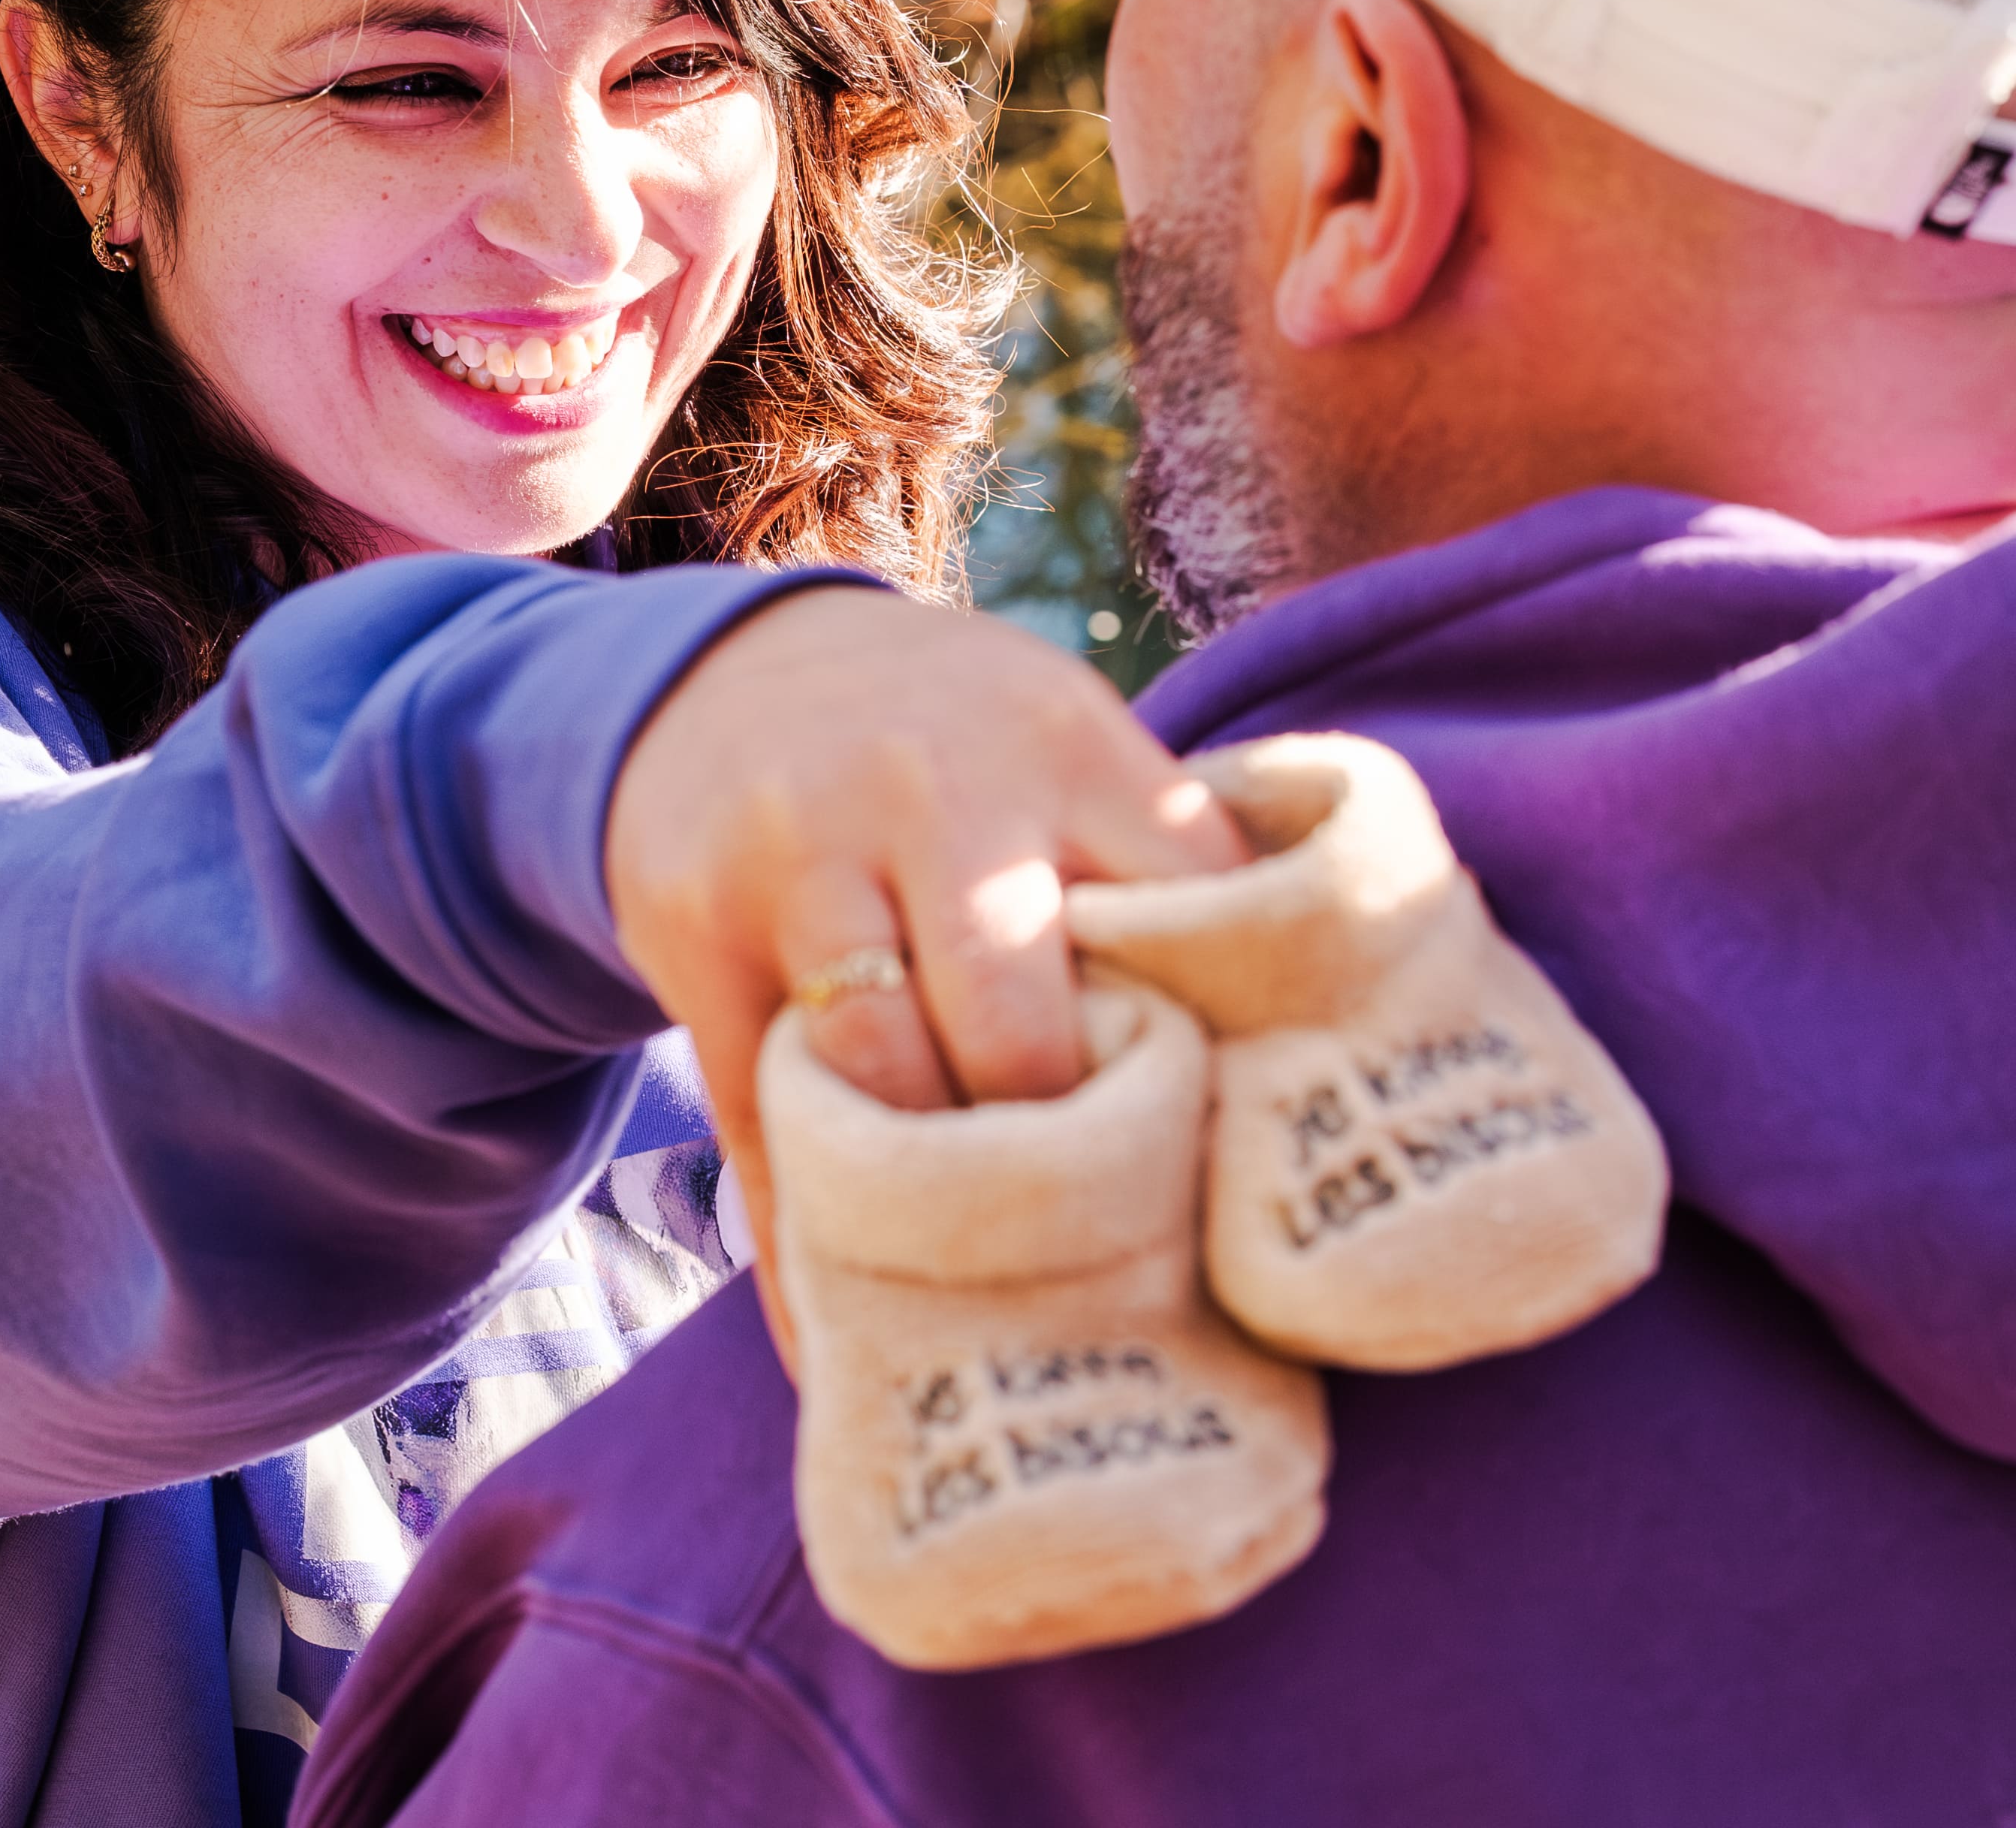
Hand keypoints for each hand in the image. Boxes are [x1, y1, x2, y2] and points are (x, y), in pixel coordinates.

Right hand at [606, 587, 1245, 1322]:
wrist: (723, 668)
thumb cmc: (952, 744)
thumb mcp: (1062, 742)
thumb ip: (1164, 862)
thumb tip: (1318, 1040)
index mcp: (1062, 744)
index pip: (1186, 918)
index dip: (1223, 1048)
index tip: (1243, 1155)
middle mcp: (930, 792)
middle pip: (1023, 1032)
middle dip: (1065, 1144)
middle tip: (1104, 1232)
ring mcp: (798, 861)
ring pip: (883, 1082)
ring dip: (935, 1190)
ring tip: (986, 1264)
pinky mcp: (697, 933)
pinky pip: (756, 1128)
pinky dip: (801, 1253)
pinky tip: (842, 1346)